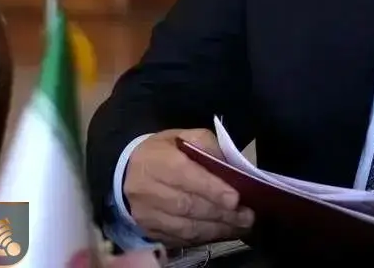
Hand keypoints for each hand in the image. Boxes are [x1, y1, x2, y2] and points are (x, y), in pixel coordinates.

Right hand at [122, 129, 253, 246]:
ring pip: (184, 227)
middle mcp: (146, 189)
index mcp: (156, 160)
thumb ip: (206, 145)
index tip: (235, 198)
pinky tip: (221, 232)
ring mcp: (146, 214)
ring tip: (239, 227)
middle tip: (246, 216)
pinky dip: (203, 238)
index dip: (211, 189)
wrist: (127, 172)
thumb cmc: (162, 152)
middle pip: (187, 205)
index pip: (185, 176)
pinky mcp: (148, 231)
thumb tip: (229, 166)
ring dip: (215, 229)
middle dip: (220, 213)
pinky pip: (179, 238)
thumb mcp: (182, 136)